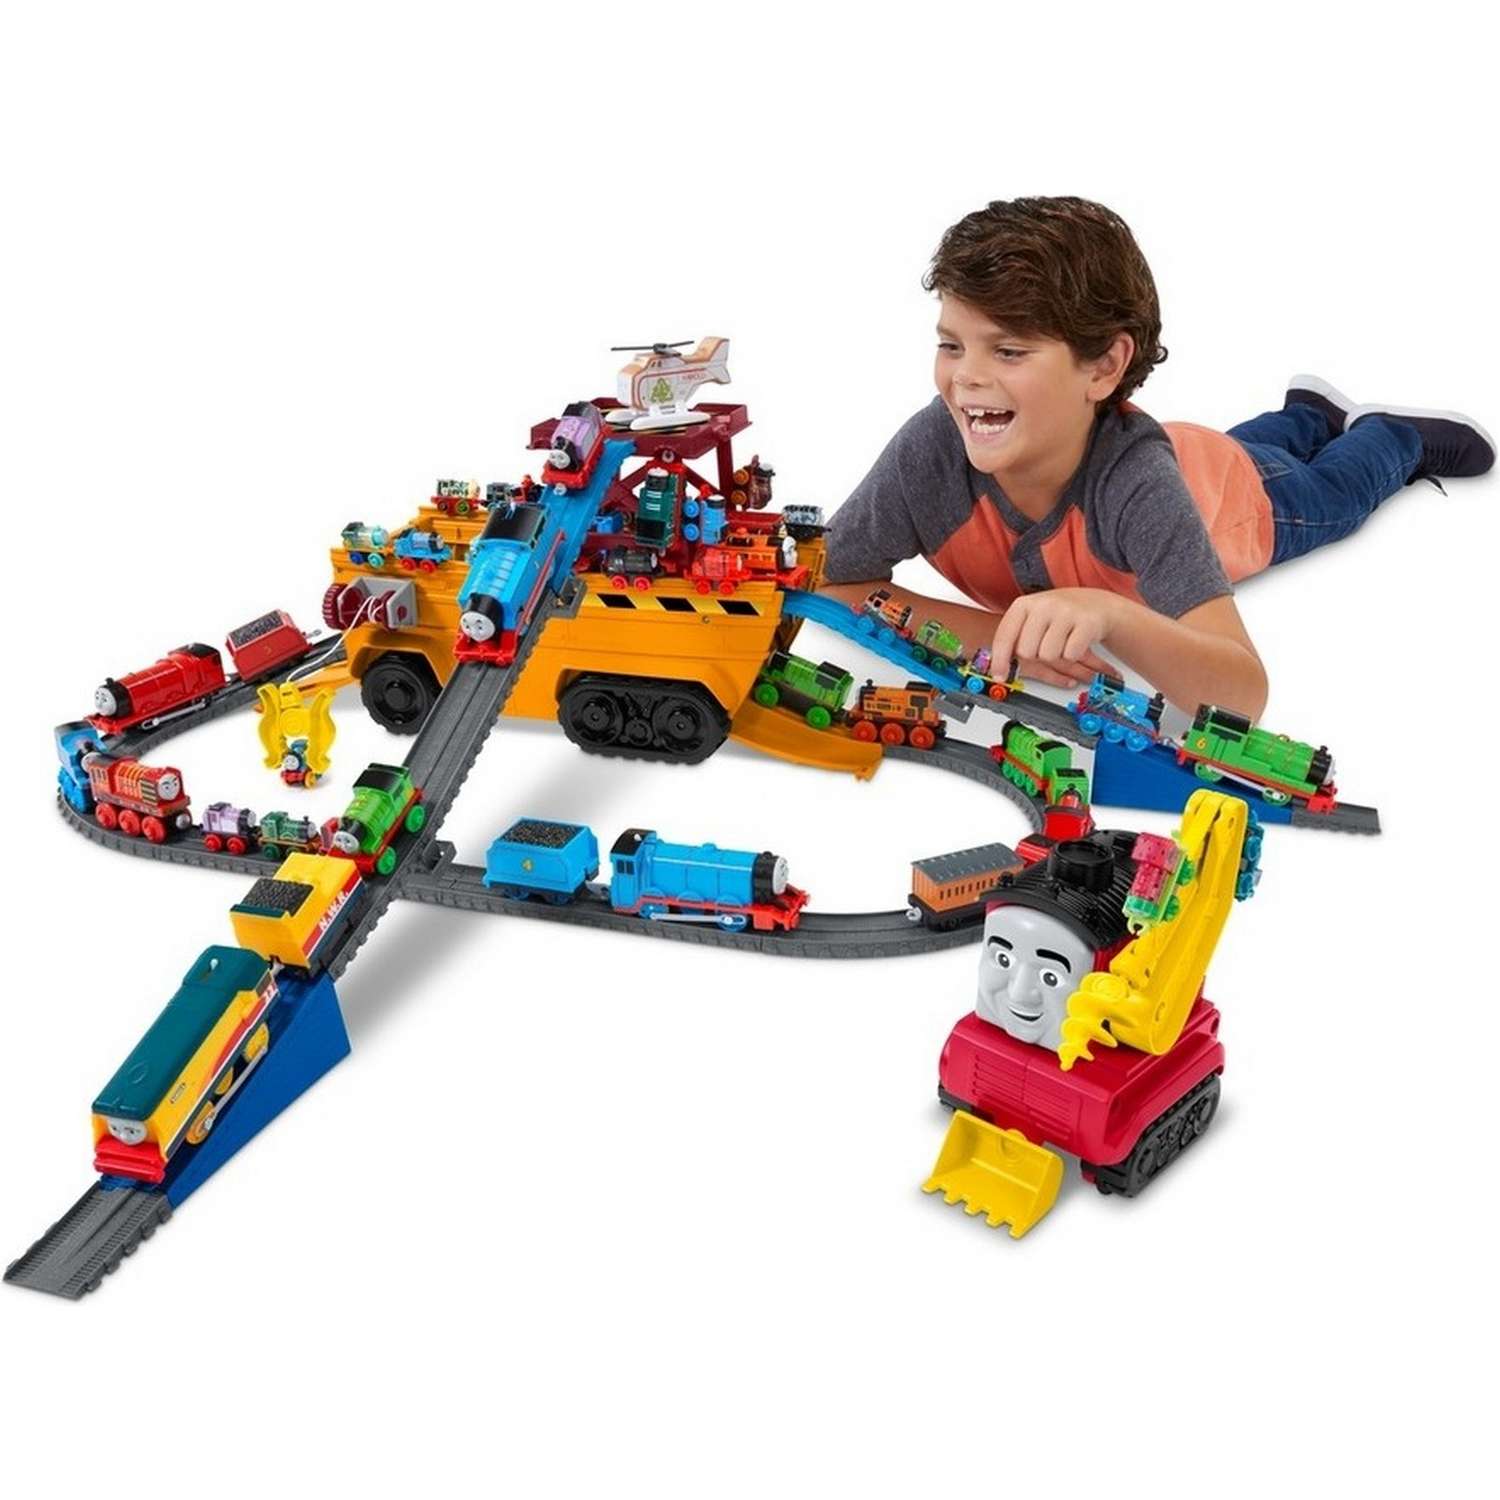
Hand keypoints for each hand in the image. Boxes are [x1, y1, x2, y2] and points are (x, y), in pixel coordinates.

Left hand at [993, 590, 1117, 688]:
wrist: (1097, 604)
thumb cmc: (1059, 615)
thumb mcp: (1032, 618)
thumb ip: (1014, 637)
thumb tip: (998, 666)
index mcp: (1024, 604)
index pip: (1004, 637)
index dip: (1000, 660)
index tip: (999, 675)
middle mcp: (1043, 605)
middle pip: (1026, 651)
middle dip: (1035, 656)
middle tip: (1045, 646)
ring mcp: (1065, 612)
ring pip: (1048, 655)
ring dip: (1055, 656)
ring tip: (1061, 642)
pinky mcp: (1086, 623)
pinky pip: (1070, 655)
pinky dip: (1072, 654)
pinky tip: (1075, 641)